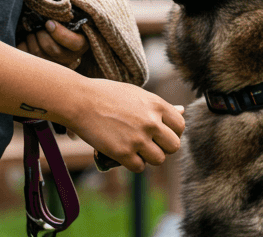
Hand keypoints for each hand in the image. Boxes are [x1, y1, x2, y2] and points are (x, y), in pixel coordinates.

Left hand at [17, 20, 88, 69]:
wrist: (53, 39)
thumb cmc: (61, 23)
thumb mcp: (69, 19)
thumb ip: (64, 15)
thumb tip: (52, 11)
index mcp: (81, 44)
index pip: (74, 43)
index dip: (59, 33)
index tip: (48, 22)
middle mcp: (69, 60)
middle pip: (51, 48)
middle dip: (41, 33)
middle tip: (39, 26)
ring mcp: (53, 67)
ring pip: (37, 52)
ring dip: (31, 37)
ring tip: (34, 32)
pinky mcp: (38, 69)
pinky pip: (26, 56)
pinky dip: (23, 44)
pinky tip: (28, 41)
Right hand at [62, 80, 184, 173]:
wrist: (79, 100)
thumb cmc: (105, 94)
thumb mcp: (136, 94)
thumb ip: (159, 106)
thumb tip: (182, 111)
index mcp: (156, 104)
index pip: (180, 125)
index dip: (172, 131)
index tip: (161, 133)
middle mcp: (151, 122)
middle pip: (174, 146)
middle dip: (163, 147)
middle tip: (149, 144)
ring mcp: (138, 138)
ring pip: (159, 159)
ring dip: (148, 157)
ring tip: (136, 149)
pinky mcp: (123, 153)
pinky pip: (139, 167)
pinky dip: (132, 164)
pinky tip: (124, 154)